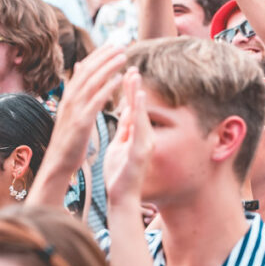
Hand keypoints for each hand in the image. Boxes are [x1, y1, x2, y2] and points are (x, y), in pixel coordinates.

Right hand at [28, 45, 125, 206]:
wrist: (58, 164)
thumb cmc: (68, 140)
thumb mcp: (71, 112)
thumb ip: (77, 91)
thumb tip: (80, 68)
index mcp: (68, 97)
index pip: (84, 69)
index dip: (98, 55)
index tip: (112, 44)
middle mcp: (69, 100)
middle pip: (88, 71)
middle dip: (104, 56)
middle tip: (120, 45)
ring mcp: (74, 110)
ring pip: (92, 82)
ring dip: (108, 67)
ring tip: (123, 56)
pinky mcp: (81, 122)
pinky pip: (96, 101)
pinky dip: (107, 87)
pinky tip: (119, 79)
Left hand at [103, 68, 153, 206]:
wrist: (122, 198)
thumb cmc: (119, 174)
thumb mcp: (120, 146)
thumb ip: (124, 130)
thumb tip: (125, 112)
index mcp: (136, 136)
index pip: (132, 109)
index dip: (129, 91)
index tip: (127, 72)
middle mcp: (144, 137)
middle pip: (138, 108)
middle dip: (134, 87)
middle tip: (132, 67)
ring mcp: (145, 144)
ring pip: (141, 115)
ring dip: (137, 95)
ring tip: (134, 76)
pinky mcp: (141, 152)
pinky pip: (140, 129)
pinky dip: (138, 113)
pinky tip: (136, 100)